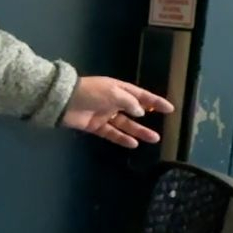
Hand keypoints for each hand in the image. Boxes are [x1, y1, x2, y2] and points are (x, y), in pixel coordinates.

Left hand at [60, 76, 176, 148]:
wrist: (63, 101)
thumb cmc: (89, 92)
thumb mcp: (113, 93)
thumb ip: (129, 102)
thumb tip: (141, 111)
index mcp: (118, 89)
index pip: (141, 95)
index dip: (155, 101)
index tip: (169, 108)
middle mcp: (113, 101)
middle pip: (134, 110)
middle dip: (149, 117)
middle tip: (165, 126)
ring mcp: (104, 114)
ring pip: (125, 124)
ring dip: (139, 131)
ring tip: (154, 138)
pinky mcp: (95, 126)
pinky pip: (112, 133)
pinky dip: (122, 138)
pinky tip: (133, 143)